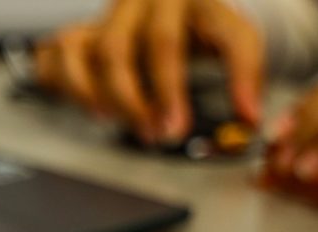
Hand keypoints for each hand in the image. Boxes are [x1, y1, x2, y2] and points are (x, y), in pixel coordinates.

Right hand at [32, 0, 263, 143]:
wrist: (136, 20)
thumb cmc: (184, 37)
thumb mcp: (221, 44)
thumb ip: (242, 77)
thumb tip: (249, 120)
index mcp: (203, 0)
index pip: (231, 33)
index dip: (242, 76)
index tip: (245, 116)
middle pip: (162, 41)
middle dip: (167, 95)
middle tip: (172, 133)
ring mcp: (112, 13)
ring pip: (111, 51)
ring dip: (125, 100)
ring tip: (142, 130)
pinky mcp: (77, 32)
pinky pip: (67, 58)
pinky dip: (81, 92)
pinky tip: (102, 114)